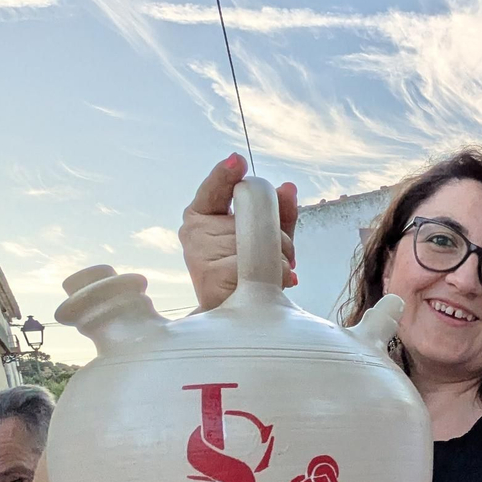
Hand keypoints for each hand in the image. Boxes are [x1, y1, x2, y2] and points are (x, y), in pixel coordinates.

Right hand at [180, 154, 299, 311]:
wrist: (232, 319)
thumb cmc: (245, 275)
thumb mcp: (267, 239)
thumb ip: (278, 214)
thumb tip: (288, 188)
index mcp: (202, 215)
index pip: (214, 188)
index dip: (225, 174)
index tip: (238, 161)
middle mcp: (194, 232)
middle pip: (253, 217)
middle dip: (278, 236)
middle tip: (280, 257)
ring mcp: (199, 253)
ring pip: (259, 241)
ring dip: (279, 258)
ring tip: (272, 274)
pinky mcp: (210, 275)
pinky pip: (260, 265)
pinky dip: (275, 275)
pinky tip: (267, 286)